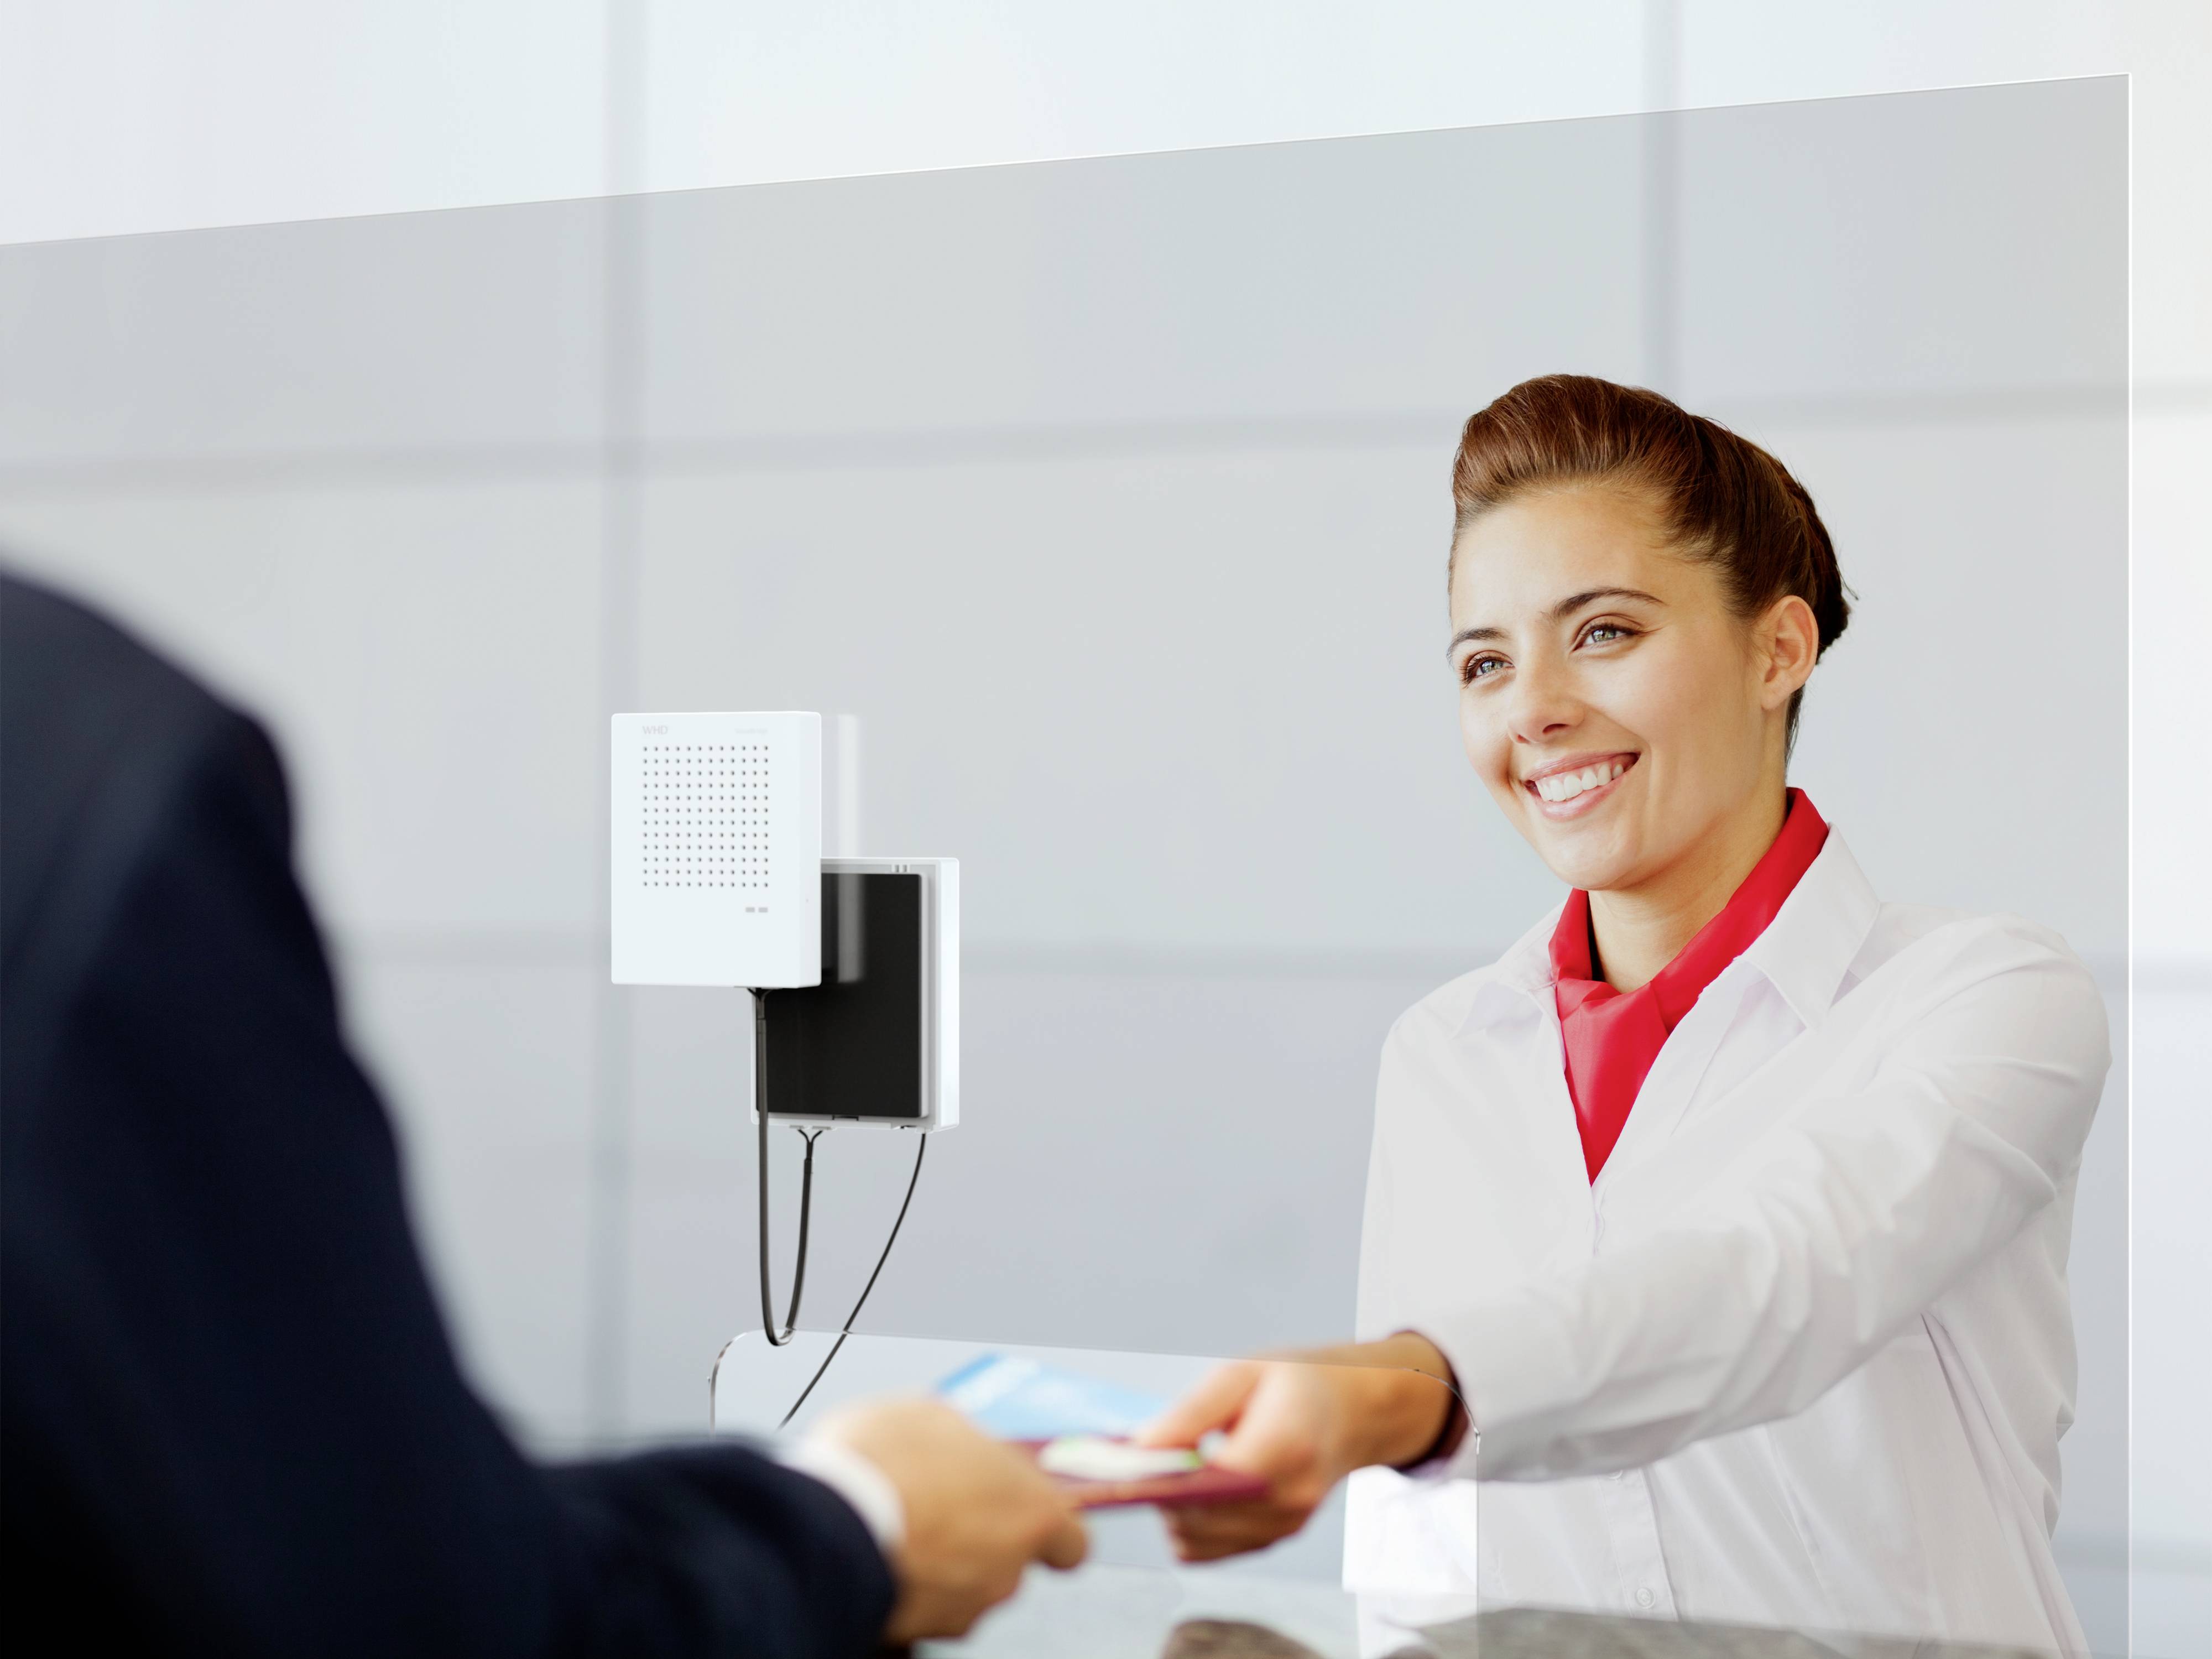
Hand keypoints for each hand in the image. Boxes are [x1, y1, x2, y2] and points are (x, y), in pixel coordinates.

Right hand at [809, 1397, 1087, 1643]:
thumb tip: (957, 1447)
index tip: (1025, 1516)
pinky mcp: (919, 1632)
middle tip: (937, 1503)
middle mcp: (1008, 1571)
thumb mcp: (933, 1417)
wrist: (831, 1522)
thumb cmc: (890, 1461)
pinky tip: (880, 1551)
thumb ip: (965, 1443)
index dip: (1046, 1529)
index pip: (1070, 1542)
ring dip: (939, 1561)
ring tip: (897, 1522)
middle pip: (1008, 1560)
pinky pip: (921, 1605)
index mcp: (1032, 1512)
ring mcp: (963, 1608)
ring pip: (962, 1585)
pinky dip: (907, 1584)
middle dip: (978, 1536)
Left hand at [1133, 1334, 1459, 1561]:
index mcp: (1287, 1445)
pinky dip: (1191, 1526)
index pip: (1215, 1482)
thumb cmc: (1296, 1383)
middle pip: (1200, 1519)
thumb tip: (1141, 1448)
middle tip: (1147, 1459)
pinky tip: (1196, 1490)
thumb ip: (1191, 1412)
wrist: (1353, 1409)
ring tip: (1178, 1470)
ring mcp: (1286, 1523)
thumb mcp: (1241, 1373)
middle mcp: (1291, 1495)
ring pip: (1199, 1542)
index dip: (1166, 1479)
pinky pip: (1212, 1550)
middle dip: (1161, 1493)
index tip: (1133, 1464)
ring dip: (1173, 1512)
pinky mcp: (1276, 1537)